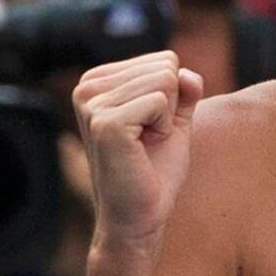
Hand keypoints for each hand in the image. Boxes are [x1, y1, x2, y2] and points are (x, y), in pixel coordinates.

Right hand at [72, 51, 203, 246]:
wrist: (141, 216)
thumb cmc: (155, 169)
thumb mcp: (174, 119)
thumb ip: (184, 89)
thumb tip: (188, 73)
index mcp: (98, 81)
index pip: (164, 59)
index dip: (172, 97)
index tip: (150, 127)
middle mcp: (87, 87)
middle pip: (166, 66)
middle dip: (171, 105)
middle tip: (150, 138)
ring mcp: (93, 104)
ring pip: (166, 80)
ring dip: (167, 118)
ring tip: (145, 144)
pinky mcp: (105, 122)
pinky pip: (161, 100)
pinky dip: (164, 126)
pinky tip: (143, 148)